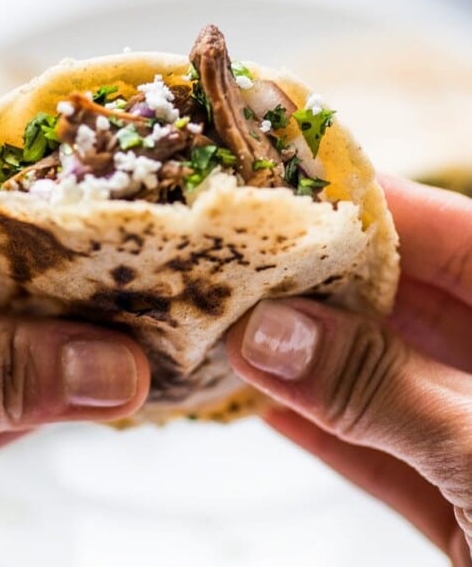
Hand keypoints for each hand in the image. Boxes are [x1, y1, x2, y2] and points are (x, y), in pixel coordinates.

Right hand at [227, 176, 471, 565]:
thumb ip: (380, 391)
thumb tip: (268, 332)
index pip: (453, 233)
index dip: (368, 203)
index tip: (286, 183)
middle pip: (406, 302)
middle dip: (319, 284)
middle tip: (238, 263)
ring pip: (387, 377)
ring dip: (310, 359)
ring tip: (237, 326)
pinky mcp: (468, 502)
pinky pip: (386, 451)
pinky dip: (327, 432)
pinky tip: (265, 405)